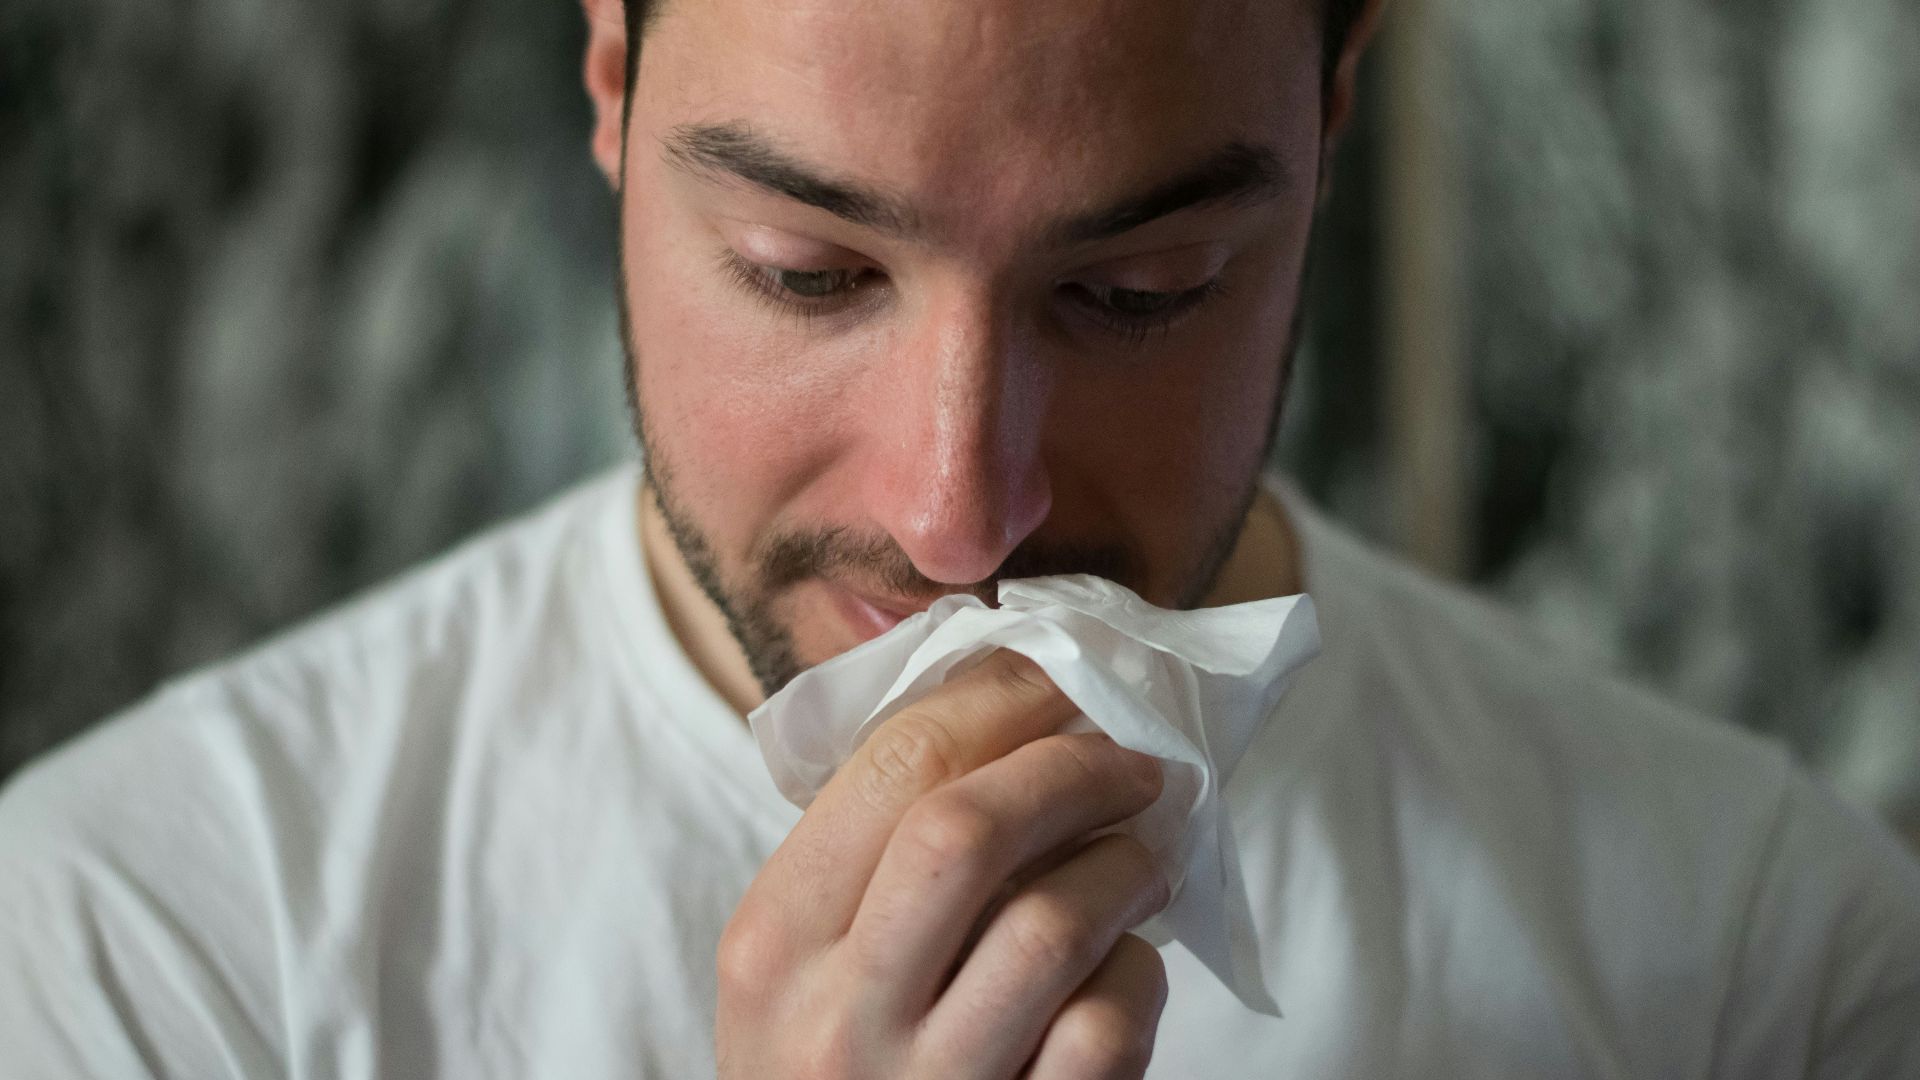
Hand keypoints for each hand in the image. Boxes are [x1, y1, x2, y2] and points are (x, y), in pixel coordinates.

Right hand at [717, 650, 1171, 1078]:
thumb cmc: (835, 1075)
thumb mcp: (801, 971)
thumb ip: (869, 858)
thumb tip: (1009, 707)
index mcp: (772, 943)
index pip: (893, 766)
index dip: (1001, 699)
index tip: (1062, 680)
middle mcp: (834, 1016)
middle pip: (968, 829)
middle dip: (1071, 767)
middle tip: (1131, 758)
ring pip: (1052, 924)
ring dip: (1126, 866)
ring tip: (1148, 853)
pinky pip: (1104, 1027)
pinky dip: (1136, 979)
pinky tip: (1126, 969)